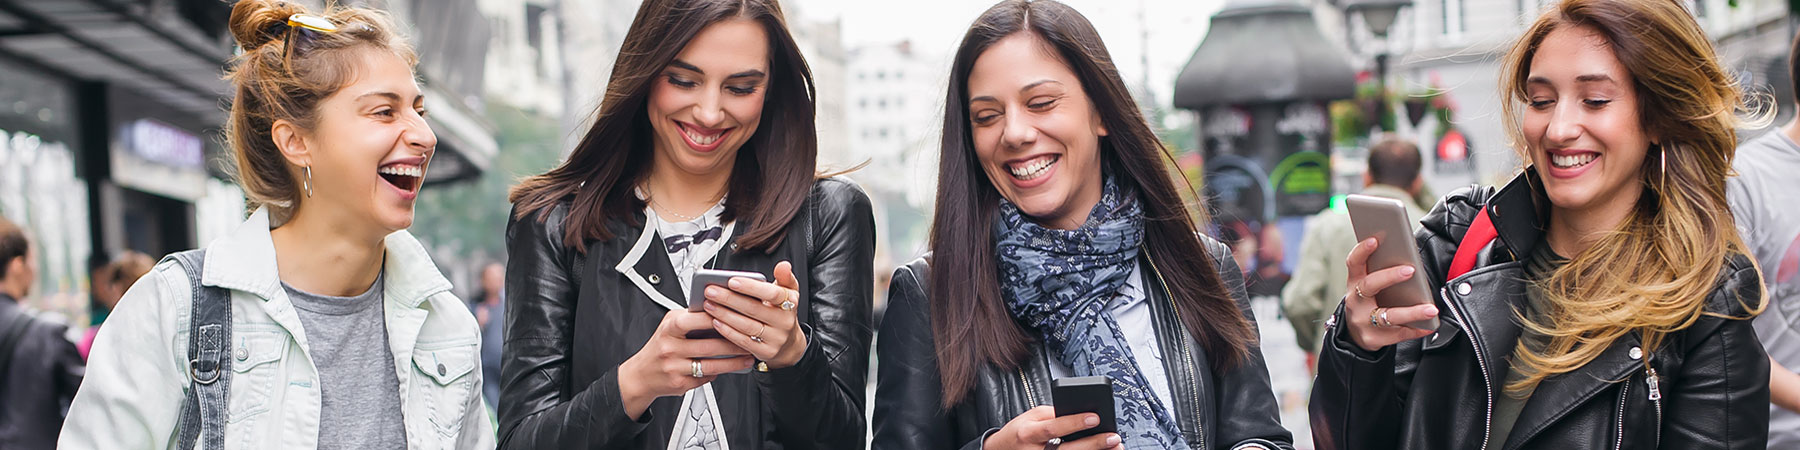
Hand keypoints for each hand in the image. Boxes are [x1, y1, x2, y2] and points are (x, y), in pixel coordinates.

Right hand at [617, 309, 754, 419]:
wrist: (641, 374)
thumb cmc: (660, 345)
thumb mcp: (669, 325)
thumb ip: (691, 317)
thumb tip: (719, 310)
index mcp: (670, 328)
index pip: (699, 320)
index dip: (720, 318)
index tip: (737, 316)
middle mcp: (671, 348)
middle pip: (710, 346)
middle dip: (734, 344)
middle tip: (750, 341)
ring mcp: (675, 367)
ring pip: (712, 365)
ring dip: (734, 362)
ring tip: (748, 357)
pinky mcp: (680, 384)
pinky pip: (706, 378)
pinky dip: (719, 373)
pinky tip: (729, 368)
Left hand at [702, 261, 807, 368]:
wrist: (788, 344)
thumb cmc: (781, 313)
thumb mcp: (788, 294)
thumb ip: (784, 277)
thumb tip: (783, 265)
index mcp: (790, 303)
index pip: (772, 293)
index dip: (751, 287)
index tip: (731, 281)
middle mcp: (785, 322)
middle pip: (754, 309)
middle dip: (729, 299)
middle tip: (710, 291)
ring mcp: (776, 339)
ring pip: (747, 325)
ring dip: (725, 314)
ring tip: (709, 304)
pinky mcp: (766, 352)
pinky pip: (743, 341)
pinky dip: (728, 331)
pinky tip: (716, 322)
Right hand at [983, 406, 1120, 449]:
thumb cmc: (1020, 432)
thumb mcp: (1032, 417)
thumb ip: (1054, 415)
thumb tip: (1081, 413)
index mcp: (1028, 433)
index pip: (1053, 428)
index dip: (1074, 423)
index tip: (1095, 417)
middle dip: (1092, 444)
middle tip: (1113, 437)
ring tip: (1115, 447)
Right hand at [1342, 237, 1437, 351]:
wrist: (1357, 335)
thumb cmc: (1370, 303)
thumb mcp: (1369, 288)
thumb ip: (1382, 274)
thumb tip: (1410, 260)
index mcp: (1354, 283)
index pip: (1354, 263)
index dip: (1362, 250)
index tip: (1375, 239)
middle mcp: (1355, 301)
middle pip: (1370, 285)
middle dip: (1390, 276)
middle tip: (1411, 270)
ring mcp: (1362, 321)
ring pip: (1387, 316)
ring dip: (1411, 312)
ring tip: (1431, 309)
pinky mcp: (1373, 339)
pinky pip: (1398, 334)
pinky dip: (1416, 329)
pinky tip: (1429, 325)